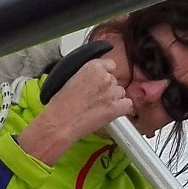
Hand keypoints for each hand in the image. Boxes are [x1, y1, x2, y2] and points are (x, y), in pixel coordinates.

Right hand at [17, 43, 133, 163]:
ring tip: (99, 109)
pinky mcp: (116, 107)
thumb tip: (92, 80)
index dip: (105, 75)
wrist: (60, 123)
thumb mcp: (69, 80)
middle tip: (95, 100)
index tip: (100, 82)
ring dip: (114, 99)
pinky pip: (128, 105)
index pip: (110, 65)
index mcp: (92, 67)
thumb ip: (86, 75)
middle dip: (107, 89)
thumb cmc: (59, 106)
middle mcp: (105, 77)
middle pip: (115, 80)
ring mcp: (112, 92)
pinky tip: (111, 113)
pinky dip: (122, 109)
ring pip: (121, 93)